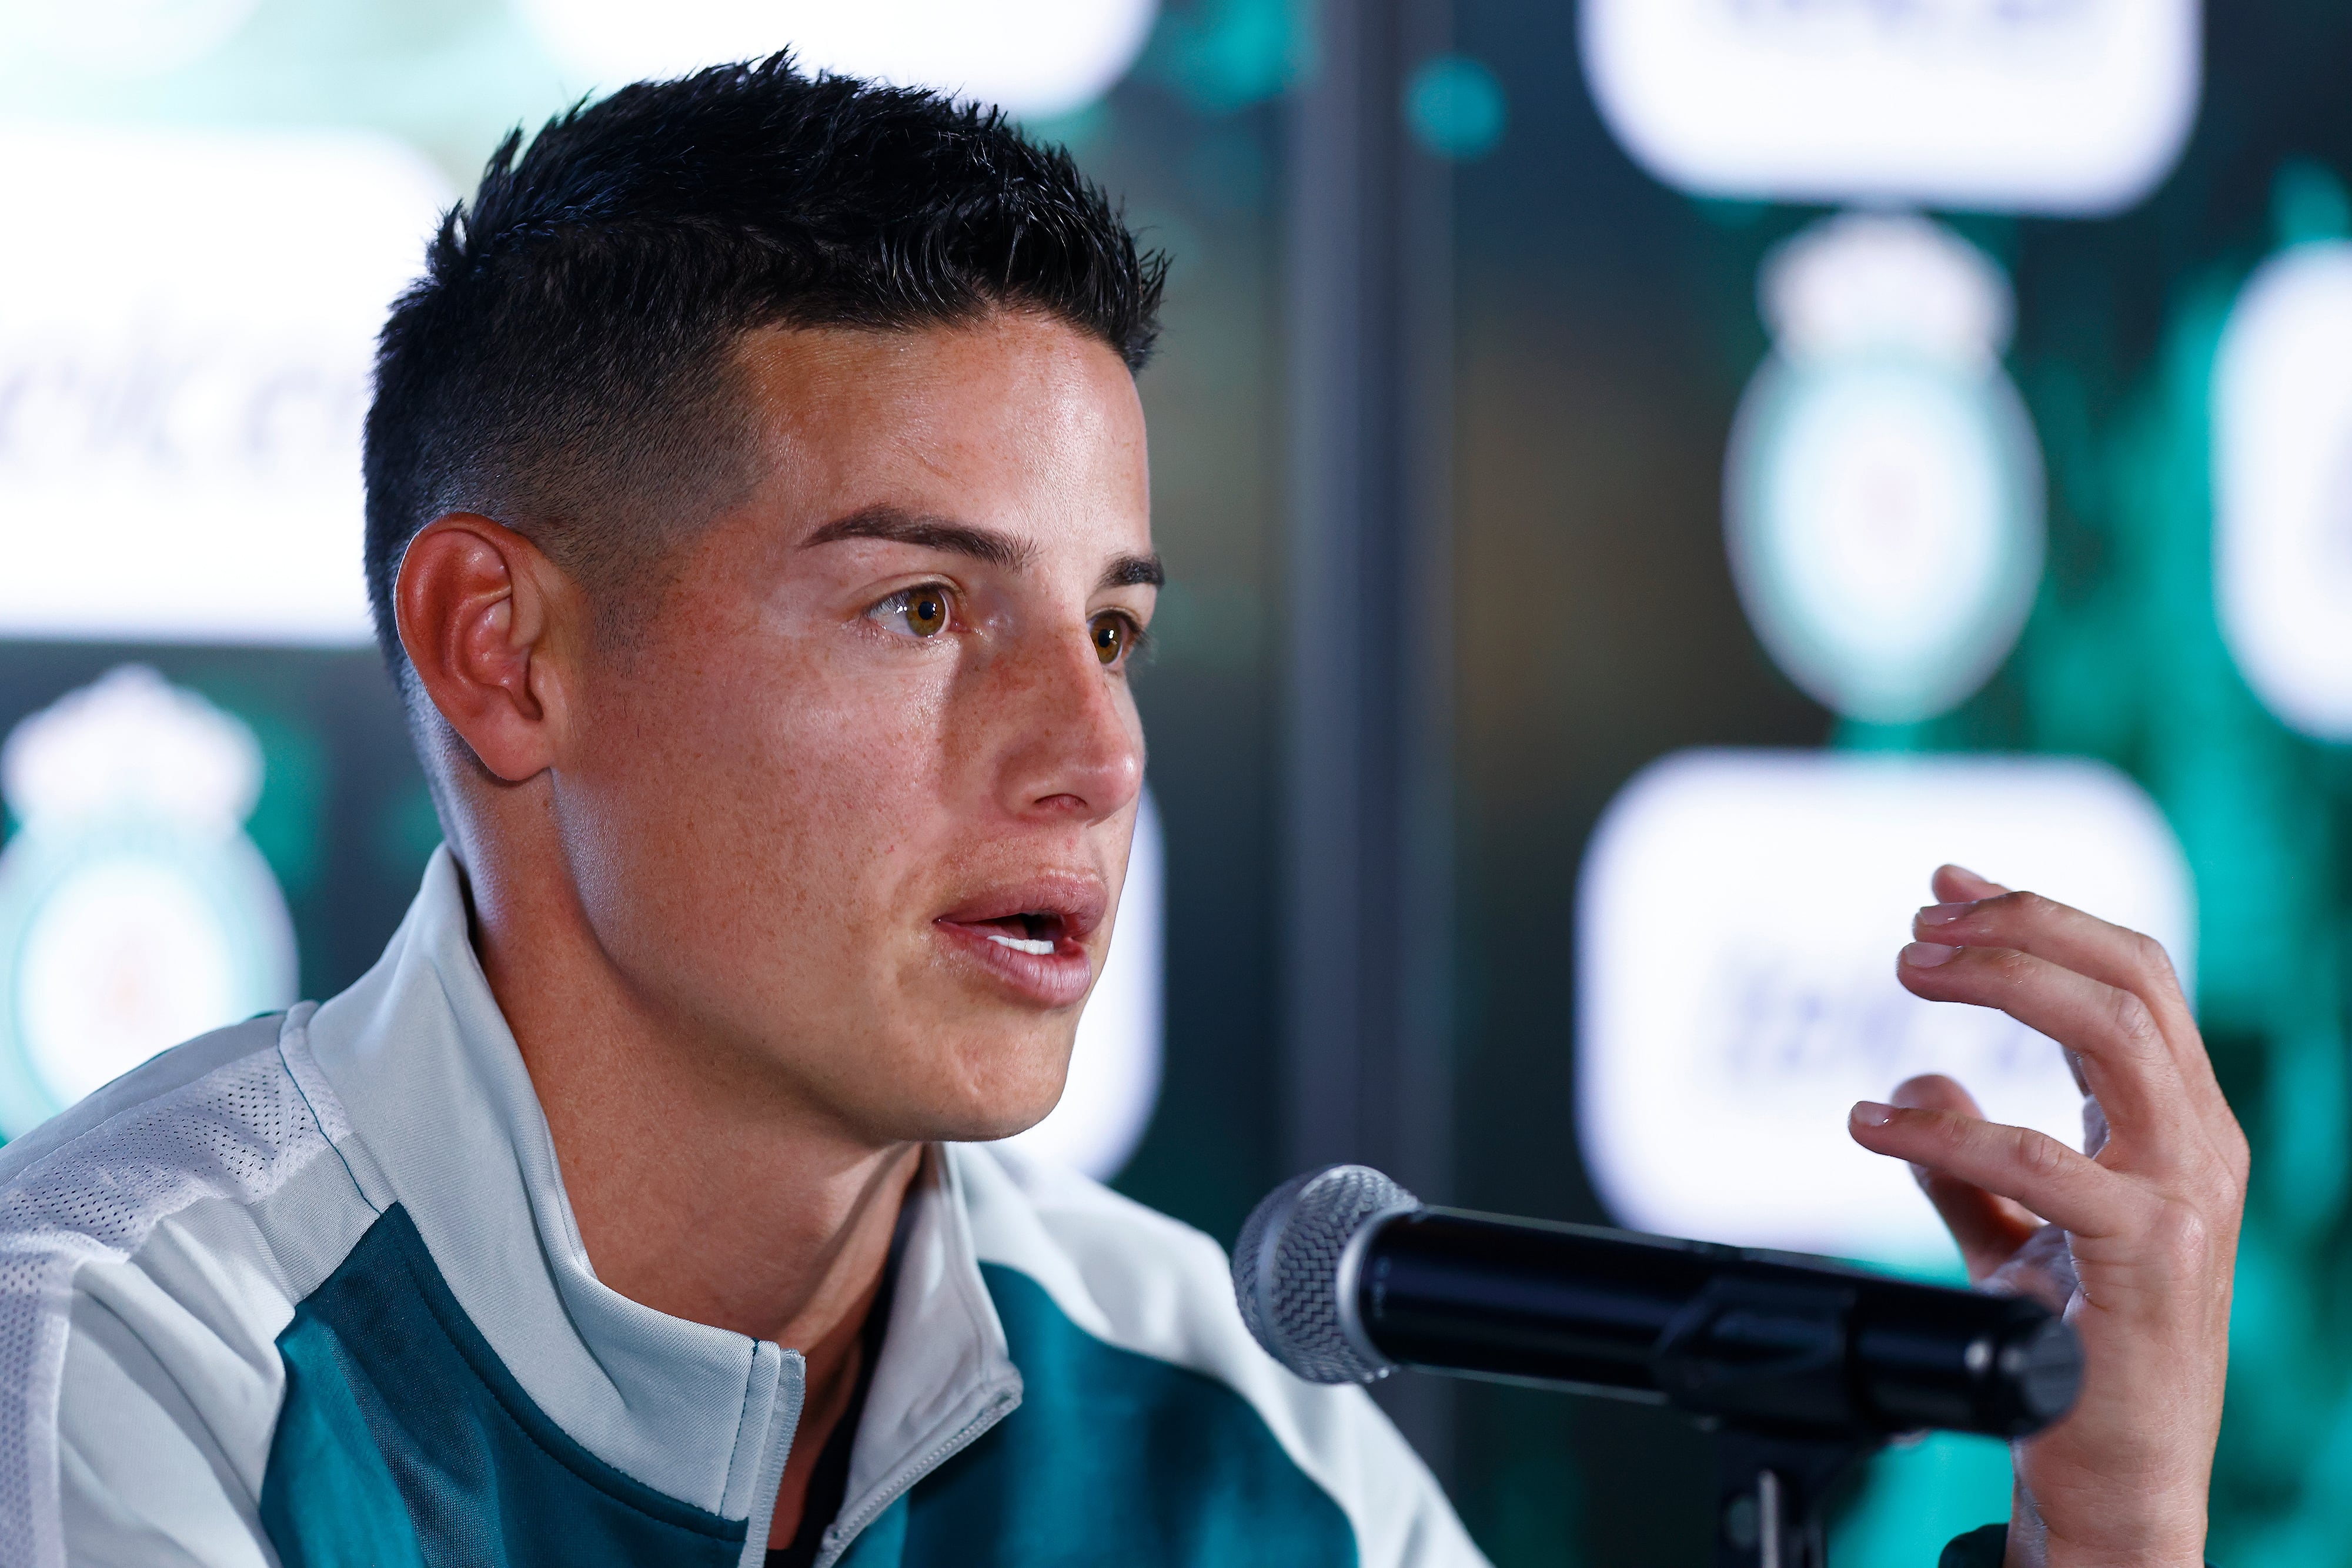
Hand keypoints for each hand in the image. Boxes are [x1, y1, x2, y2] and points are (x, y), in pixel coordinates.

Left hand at [1846, 866, 2246, 1567]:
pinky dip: (1943, 1130)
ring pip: (2111, 1034)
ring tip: (1905, 971)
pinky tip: (1869, 1123)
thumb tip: (1915, 1080)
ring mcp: (2184, 1197)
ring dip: (2001, 983)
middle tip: (1916, 927)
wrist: (2113, 1480)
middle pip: (2128, 980)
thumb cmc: (2078, 1360)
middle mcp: (2200, 1145)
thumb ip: (1967, 1158)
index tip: (1944, 885)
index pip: (2129, 978)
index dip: (2037, 917)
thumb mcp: (2014, 1237)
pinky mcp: (2147, 1256)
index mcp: (2179, 1125)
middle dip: (2019, 928)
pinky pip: (2038, 1162)